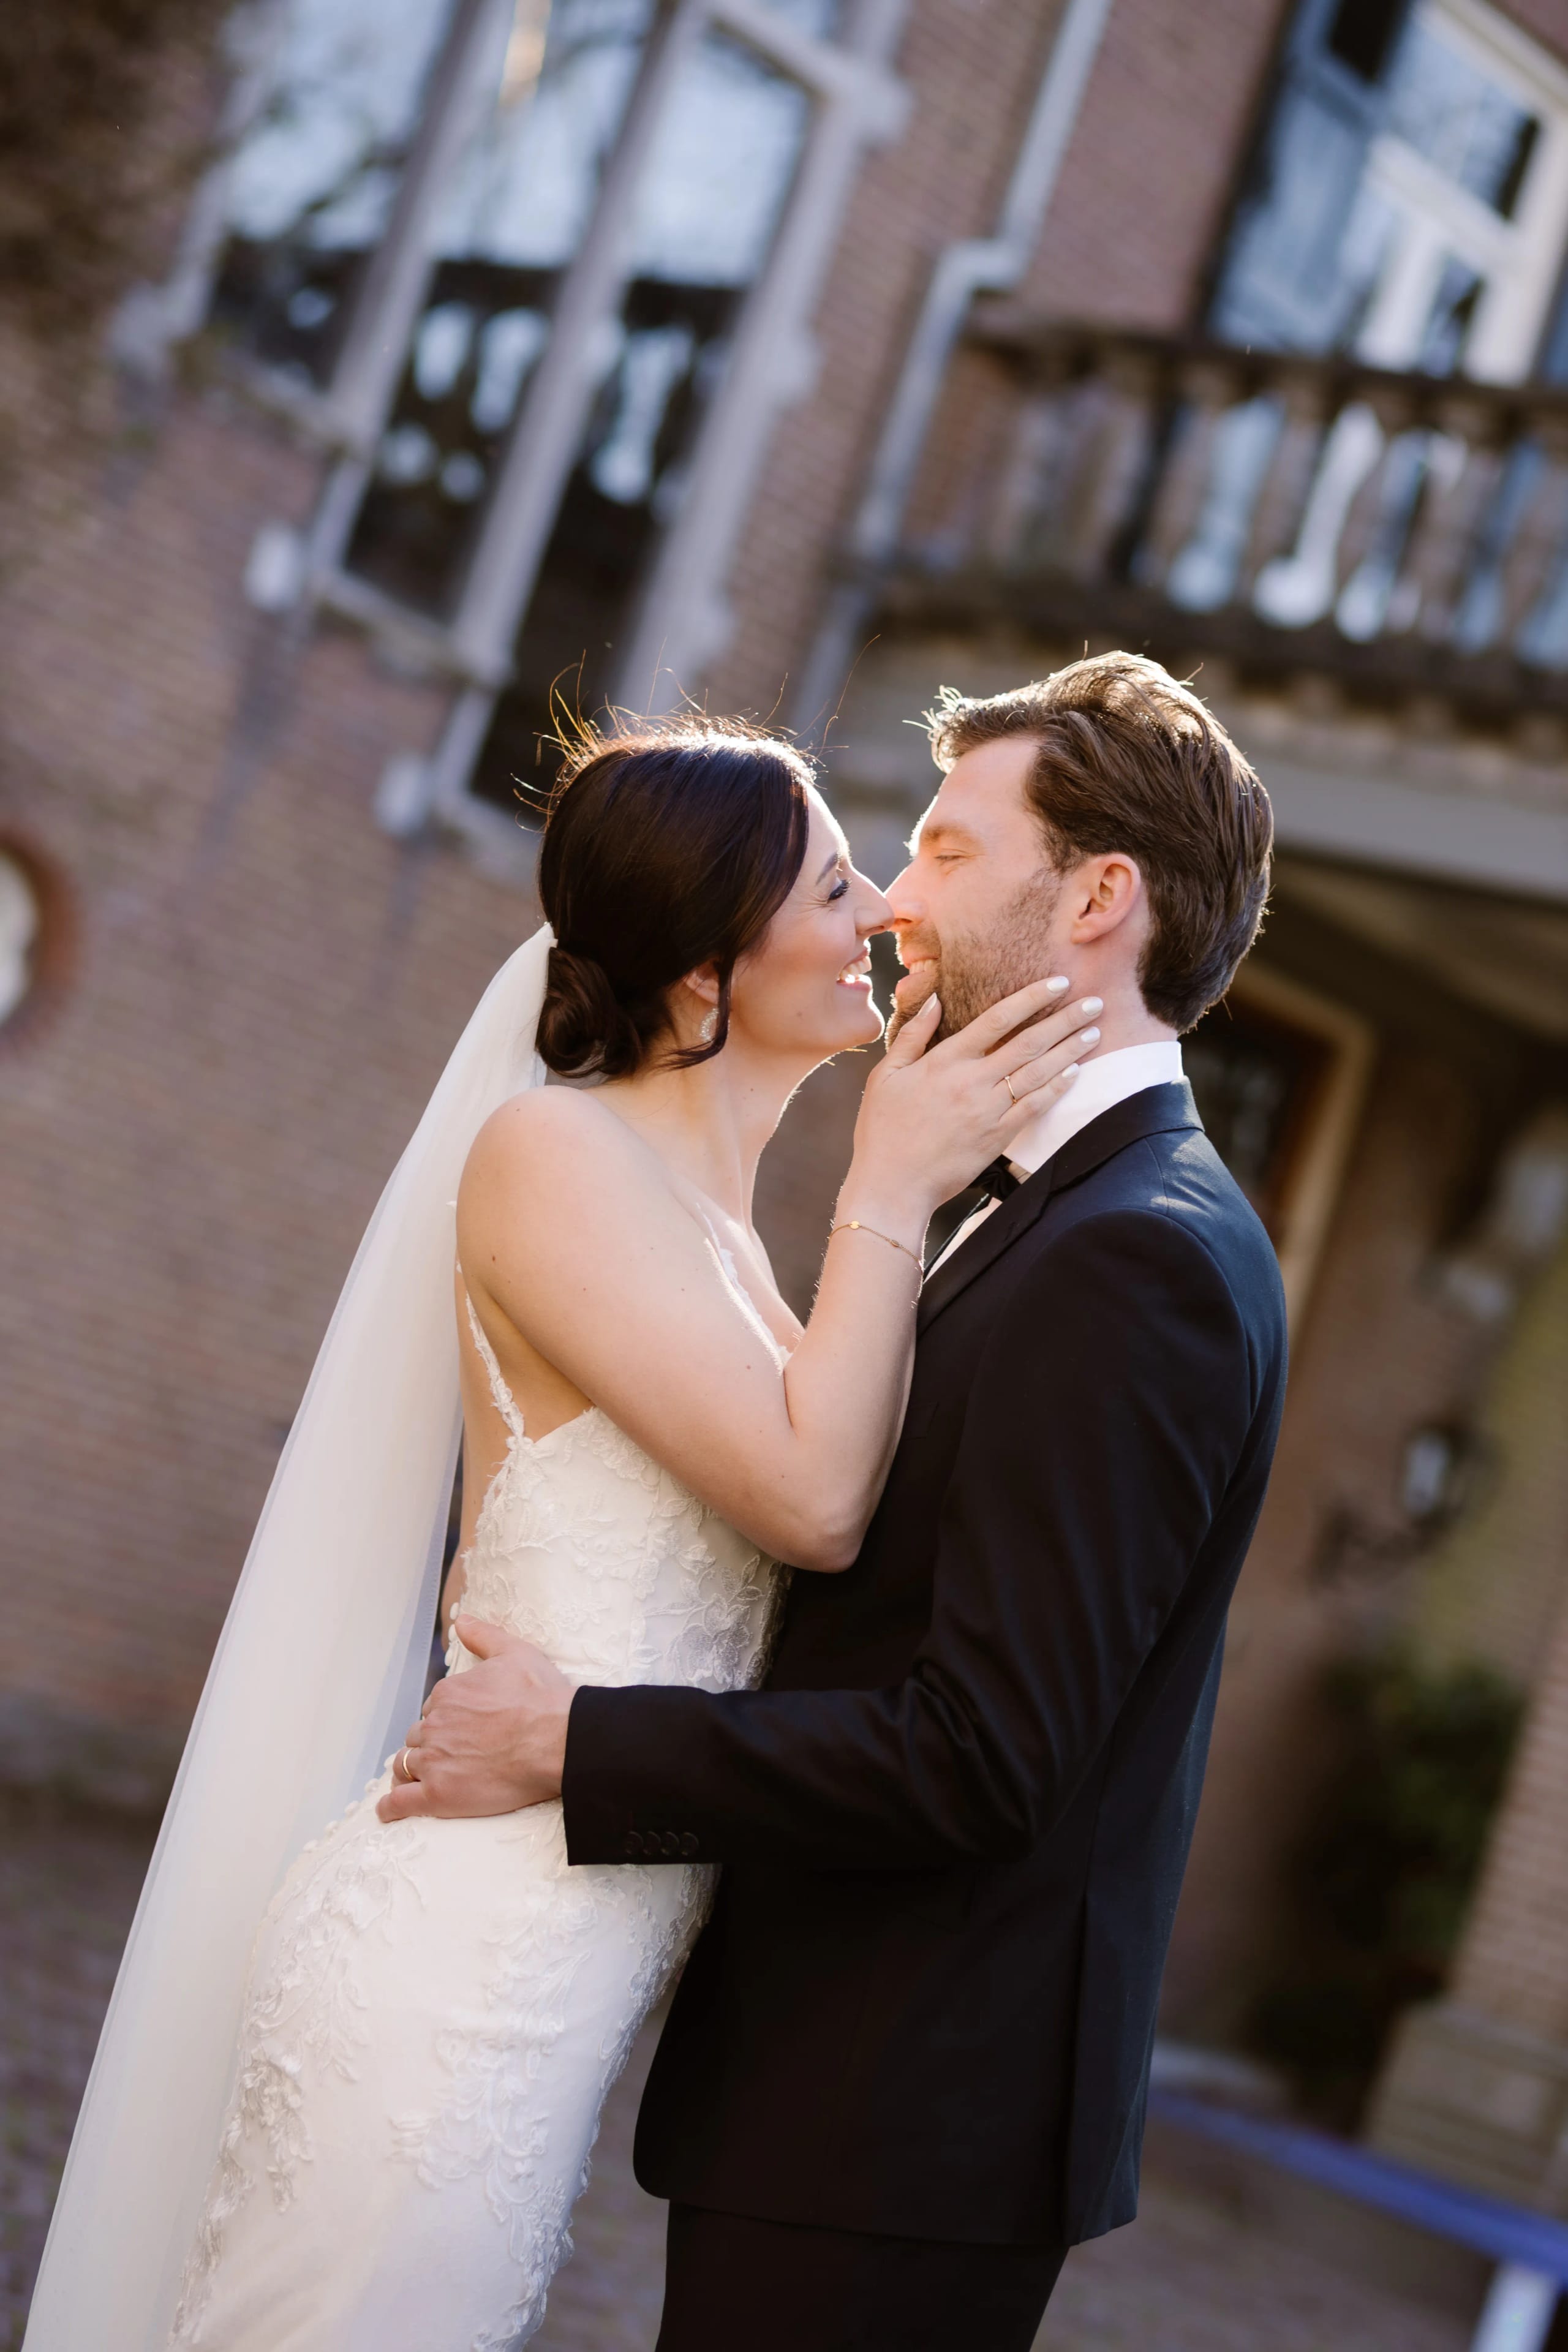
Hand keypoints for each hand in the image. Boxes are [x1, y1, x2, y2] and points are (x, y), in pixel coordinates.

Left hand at [375, 1616, 575, 1823]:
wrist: (557, 1740)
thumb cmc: (541, 1698)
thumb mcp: (515, 1652)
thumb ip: (483, 1636)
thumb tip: (462, 1621)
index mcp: (447, 1694)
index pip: (432, 1710)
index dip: (446, 1720)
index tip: (463, 1729)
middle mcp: (434, 1726)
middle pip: (417, 1738)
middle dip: (428, 1746)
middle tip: (451, 1757)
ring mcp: (433, 1761)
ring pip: (404, 1766)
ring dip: (409, 1772)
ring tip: (418, 1781)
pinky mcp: (438, 1795)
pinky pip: (400, 1802)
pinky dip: (390, 1807)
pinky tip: (388, 1809)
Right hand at [843, 978, 1101, 1233]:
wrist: (892, 1185)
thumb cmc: (883, 1130)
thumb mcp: (886, 1075)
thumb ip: (912, 1035)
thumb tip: (935, 999)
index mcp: (945, 1061)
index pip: (998, 1019)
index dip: (1032, 998)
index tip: (1058, 983)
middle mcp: (972, 1082)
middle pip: (1029, 1043)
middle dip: (1065, 1020)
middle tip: (1094, 1003)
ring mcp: (988, 1111)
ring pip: (1038, 1073)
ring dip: (1070, 1050)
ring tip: (1094, 1032)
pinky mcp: (997, 1138)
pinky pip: (1034, 1108)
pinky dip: (1057, 1089)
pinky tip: (1075, 1073)